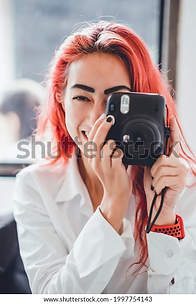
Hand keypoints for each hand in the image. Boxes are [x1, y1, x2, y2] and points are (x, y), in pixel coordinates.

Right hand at [87, 115, 132, 231]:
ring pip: (108, 145)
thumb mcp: (104, 160)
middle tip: (111, 118)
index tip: (104, 116)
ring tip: (117, 150)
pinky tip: (122, 158)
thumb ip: (104, 147)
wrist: (116, 193)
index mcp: (91, 157)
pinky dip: (121, 153)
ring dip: (115, 144)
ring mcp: (103, 166)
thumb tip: (110, 129)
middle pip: (97, 138)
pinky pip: (118, 153)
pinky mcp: (113, 169)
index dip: (97, 125)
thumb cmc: (112, 174)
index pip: (90, 137)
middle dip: (104, 126)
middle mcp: (94, 161)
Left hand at [143, 116, 186, 224]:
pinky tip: (161, 189)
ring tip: (157, 184)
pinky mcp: (180, 181)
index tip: (171, 117)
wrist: (157, 205)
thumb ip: (151, 158)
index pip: (174, 141)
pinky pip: (162, 178)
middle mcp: (179, 163)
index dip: (173, 129)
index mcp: (171, 159)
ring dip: (155, 178)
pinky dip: (157, 185)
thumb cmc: (154, 187)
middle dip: (154, 169)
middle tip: (155, 179)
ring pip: (161, 167)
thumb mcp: (150, 170)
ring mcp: (182, 172)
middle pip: (162, 157)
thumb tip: (146, 148)